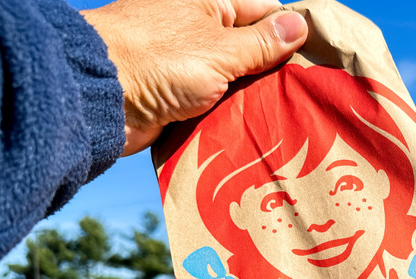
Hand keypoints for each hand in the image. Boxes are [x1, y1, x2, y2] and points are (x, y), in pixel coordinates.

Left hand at [81, 0, 307, 155]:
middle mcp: (199, 31)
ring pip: (236, 80)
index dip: (291, 33)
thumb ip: (262, 42)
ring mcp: (188, 65)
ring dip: (255, 98)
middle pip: (251, 49)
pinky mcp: (178, 96)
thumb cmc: (158, 61)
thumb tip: (300, 24)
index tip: (319, 59)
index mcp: (209, 5)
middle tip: (308, 95)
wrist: (96, 99)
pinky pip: (215, 103)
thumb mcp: (220, 50)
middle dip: (275, 72)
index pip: (264, 11)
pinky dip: (232, 115)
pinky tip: (257, 130)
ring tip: (290, 117)